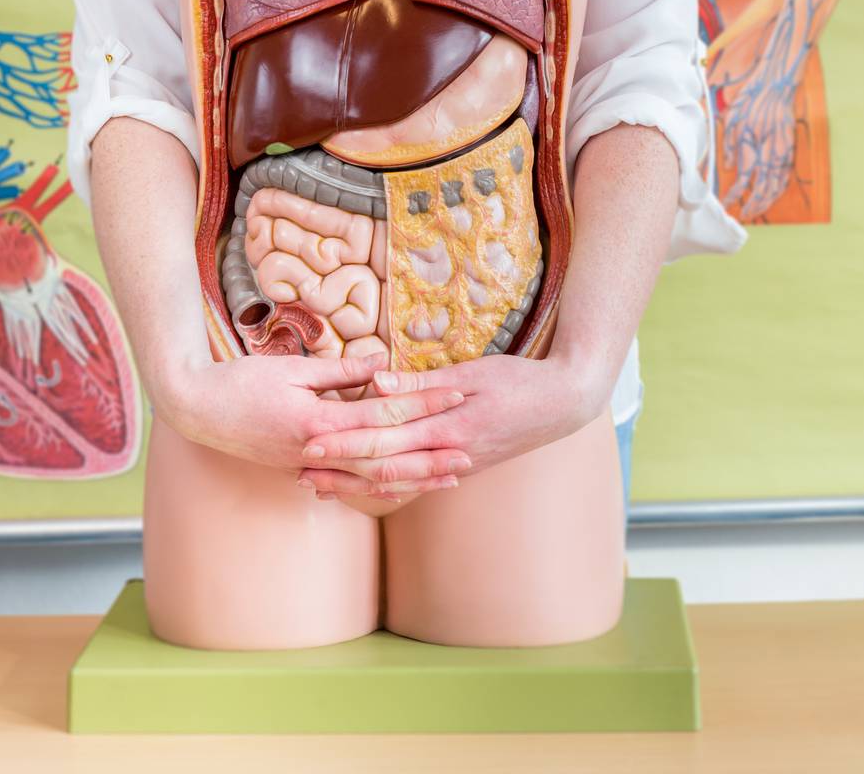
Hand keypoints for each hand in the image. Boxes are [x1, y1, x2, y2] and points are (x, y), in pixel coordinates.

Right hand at [152, 350, 471, 495]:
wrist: (197, 411)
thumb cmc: (242, 382)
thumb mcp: (293, 369)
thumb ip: (341, 372)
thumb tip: (385, 367)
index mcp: (319, 421)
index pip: (385, 412)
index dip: (423, 403)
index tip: (456, 394)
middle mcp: (319, 452)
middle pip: (387, 455)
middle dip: (430, 453)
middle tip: (470, 451)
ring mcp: (310, 467)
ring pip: (372, 477)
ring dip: (413, 476)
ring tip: (448, 476)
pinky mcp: (302, 470)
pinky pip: (350, 482)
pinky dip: (380, 485)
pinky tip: (403, 485)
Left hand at [297, 351, 605, 498]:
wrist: (564, 405)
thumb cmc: (520, 380)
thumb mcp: (473, 372)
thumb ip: (423, 383)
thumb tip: (377, 384)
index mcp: (446, 427)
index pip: (383, 438)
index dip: (343, 441)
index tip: (308, 442)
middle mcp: (447, 454)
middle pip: (381, 466)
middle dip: (338, 469)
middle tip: (298, 469)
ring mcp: (456, 465)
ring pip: (396, 481)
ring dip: (356, 484)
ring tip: (319, 485)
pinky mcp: (463, 466)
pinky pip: (417, 483)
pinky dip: (387, 489)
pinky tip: (366, 491)